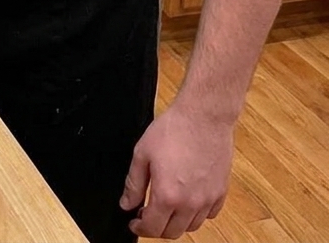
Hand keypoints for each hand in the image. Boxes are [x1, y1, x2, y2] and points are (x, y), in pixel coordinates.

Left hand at [119, 102, 232, 237]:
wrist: (202, 117)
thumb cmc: (172, 130)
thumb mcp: (142, 154)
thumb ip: (133, 183)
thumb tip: (127, 204)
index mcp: (167, 196)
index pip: (153, 228)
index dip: (140, 228)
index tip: (133, 222)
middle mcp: (190, 204)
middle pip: (172, 232)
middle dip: (156, 227)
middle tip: (146, 214)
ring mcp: (208, 200)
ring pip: (191, 226)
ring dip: (176, 222)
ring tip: (166, 205)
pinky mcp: (221, 192)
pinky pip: (209, 215)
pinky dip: (196, 214)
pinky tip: (187, 199)